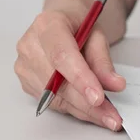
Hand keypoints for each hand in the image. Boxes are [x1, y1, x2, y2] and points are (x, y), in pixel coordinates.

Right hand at [14, 9, 125, 129]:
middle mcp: (30, 45)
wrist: (63, 23)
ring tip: (108, 116)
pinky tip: (93, 112)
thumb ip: (103, 61)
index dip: (80, 79)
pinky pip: (54, 103)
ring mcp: (25, 66)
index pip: (61, 56)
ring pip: (56, 98)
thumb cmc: (78, 24)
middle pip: (57, 83)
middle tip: (112, 115)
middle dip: (88, 104)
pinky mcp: (27, 83)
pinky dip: (76, 109)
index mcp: (47, 25)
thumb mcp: (97, 35)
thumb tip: (114, 84)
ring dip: (85, 111)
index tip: (98, 97)